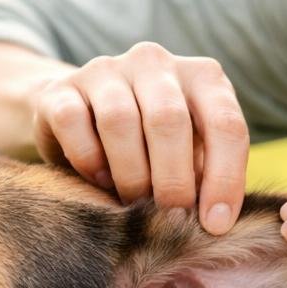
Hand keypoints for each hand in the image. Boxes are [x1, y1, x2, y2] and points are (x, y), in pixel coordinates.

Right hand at [29, 41, 248, 233]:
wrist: (84, 118)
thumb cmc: (153, 148)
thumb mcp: (191, 156)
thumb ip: (206, 178)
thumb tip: (215, 223)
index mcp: (201, 76)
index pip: (224, 123)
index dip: (224, 178)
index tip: (215, 225)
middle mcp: (155, 62)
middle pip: (168, 120)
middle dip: (172, 181)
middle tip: (169, 219)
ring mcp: (105, 69)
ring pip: (119, 120)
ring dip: (130, 175)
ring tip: (133, 203)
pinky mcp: (61, 88)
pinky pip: (73, 122)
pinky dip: (88, 160)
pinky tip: (99, 179)